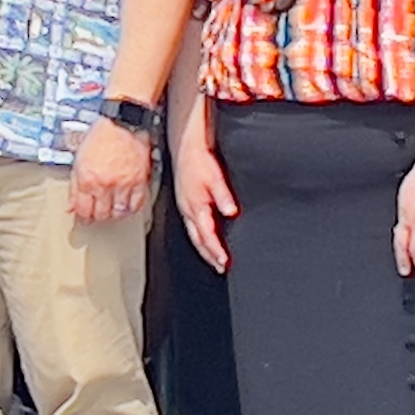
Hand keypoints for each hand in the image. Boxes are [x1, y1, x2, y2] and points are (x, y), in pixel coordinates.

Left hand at [69, 118, 154, 224]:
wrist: (123, 121)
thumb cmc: (102, 134)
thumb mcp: (79, 158)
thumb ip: (74, 185)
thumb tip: (71, 205)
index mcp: (86, 178)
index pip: (83, 210)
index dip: (83, 216)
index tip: (84, 217)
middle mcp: (104, 184)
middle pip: (101, 214)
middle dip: (98, 215)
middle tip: (99, 212)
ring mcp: (123, 184)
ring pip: (119, 212)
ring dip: (114, 213)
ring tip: (113, 207)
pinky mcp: (139, 181)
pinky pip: (137, 204)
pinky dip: (132, 207)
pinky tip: (127, 203)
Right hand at [172, 131, 237, 271]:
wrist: (184, 147)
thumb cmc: (198, 159)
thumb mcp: (214, 177)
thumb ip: (223, 196)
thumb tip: (231, 212)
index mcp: (196, 206)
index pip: (207, 236)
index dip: (216, 251)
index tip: (225, 263)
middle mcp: (188, 210)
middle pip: (199, 241)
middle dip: (209, 256)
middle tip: (221, 267)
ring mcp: (185, 207)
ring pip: (194, 235)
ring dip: (204, 249)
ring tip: (214, 260)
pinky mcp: (184, 203)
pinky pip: (191, 227)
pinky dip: (199, 238)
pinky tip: (205, 238)